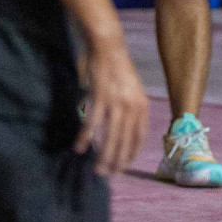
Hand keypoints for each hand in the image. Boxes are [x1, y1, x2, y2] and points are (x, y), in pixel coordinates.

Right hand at [75, 35, 147, 175]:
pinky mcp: (100, 98)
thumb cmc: (118, 68)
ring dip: (103, 156)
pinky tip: (79, 148)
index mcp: (142, 105)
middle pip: (125, 141)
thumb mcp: (133, 90)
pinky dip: (85, 138)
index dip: (131, 153)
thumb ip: (132, 109)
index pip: (139, 137)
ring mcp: (117, 103)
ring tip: (97, 169)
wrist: (108, 47)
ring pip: (110, 137)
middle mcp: (132, 107)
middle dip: (117, 161)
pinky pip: (92, 124)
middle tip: (108, 174)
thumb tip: (125, 130)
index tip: (123, 166)